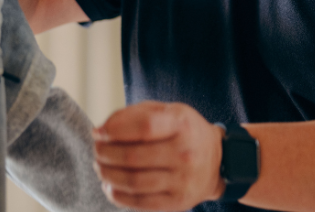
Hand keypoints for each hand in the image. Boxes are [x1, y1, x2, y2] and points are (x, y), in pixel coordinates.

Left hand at [93, 101, 224, 210]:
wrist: (218, 161)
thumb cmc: (184, 131)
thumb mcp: (167, 111)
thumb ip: (134, 114)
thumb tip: (100, 130)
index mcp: (182, 124)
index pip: (144, 126)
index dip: (114, 130)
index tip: (97, 132)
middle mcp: (185, 152)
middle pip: (133, 156)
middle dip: (105, 153)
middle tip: (96, 150)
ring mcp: (183, 180)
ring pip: (133, 181)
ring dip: (108, 175)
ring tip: (100, 168)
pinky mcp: (178, 202)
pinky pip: (140, 202)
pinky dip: (118, 196)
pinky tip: (110, 186)